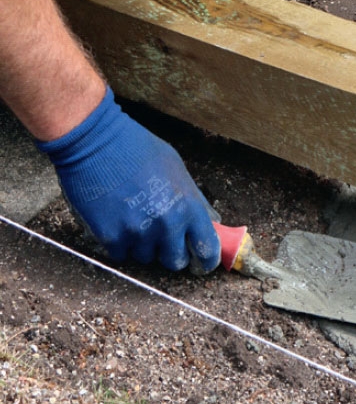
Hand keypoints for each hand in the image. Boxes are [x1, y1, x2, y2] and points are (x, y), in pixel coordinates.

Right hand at [37, 88, 220, 272]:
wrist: (95, 141)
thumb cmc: (138, 150)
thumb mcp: (177, 170)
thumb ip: (195, 200)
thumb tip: (212, 222)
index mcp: (188, 207)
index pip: (207, 250)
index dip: (206, 260)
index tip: (201, 262)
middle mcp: (166, 224)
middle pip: (175, 261)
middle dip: (170, 252)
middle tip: (160, 235)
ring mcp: (138, 232)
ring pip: (145, 257)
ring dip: (142, 244)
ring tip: (132, 215)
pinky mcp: (110, 237)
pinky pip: (120, 253)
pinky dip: (119, 242)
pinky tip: (116, 217)